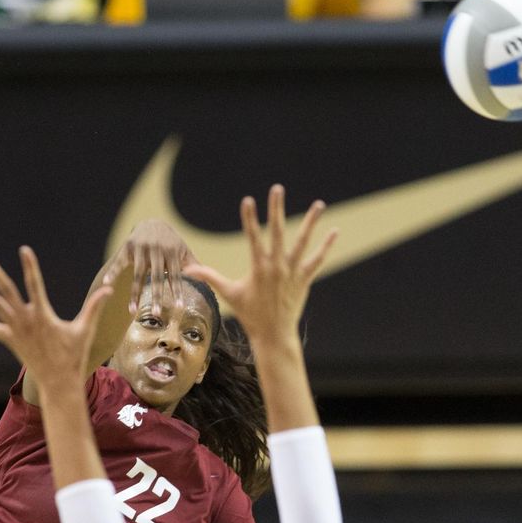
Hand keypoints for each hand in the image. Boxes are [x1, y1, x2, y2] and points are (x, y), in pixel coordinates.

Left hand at [0, 247, 114, 390]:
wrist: (58, 381)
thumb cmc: (74, 355)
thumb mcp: (86, 329)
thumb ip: (95, 307)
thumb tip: (110, 289)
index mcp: (43, 315)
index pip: (35, 284)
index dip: (30, 265)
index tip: (24, 249)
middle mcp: (25, 320)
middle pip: (6, 291)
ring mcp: (15, 330)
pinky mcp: (10, 340)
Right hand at [103, 219, 194, 315]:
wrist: (152, 222)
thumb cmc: (170, 242)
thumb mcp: (182, 251)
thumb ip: (193, 265)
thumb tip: (208, 280)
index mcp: (171, 252)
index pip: (175, 275)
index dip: (177, 291)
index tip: (179, 307)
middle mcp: (156, 249)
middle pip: (156, 277)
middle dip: (155, 296)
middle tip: (156, 315)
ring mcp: (141, 248)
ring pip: (137, 275)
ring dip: (134, 294)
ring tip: (132, 311)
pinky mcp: (127, 247)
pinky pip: (119, 263)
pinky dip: (113, 273)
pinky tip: (107, 284)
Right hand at [185, 185, 335, 345]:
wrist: (274, 334)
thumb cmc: (250, 314)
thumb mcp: (229, 294)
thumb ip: (209, 277)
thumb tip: (187, 270)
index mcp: (258, 267)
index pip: (252, 237)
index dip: (250, 218)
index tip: (248, 200)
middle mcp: (277, 266)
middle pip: (278, 231)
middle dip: (277, 209)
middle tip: (277, 188)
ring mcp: (293, 271)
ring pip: (303, 242)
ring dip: (311, 222)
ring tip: (319, 204)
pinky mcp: (304, 278)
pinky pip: (318, 259)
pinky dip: (326, 246)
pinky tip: (334, 231)